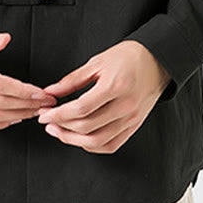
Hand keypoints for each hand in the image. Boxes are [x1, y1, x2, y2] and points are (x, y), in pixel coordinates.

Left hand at [35, 40, 171, 153]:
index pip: (81, 109)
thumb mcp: (97, 62)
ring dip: (73, 140)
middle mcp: (125, 106)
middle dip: (62, 128)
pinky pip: (111, 145)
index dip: (58, 115)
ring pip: (97, 141)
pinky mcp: (135, 126)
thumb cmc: (128, 57)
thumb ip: (72, 80)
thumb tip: (50, 92)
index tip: (44, 115)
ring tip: (59, 131)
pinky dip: (92, 146)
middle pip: (87, 127)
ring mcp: (132, 119)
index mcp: (115, 87)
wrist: (157, 60)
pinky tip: (80, 138)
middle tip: (47, 122)